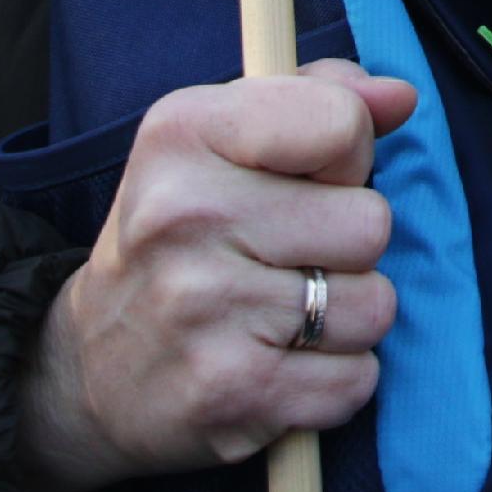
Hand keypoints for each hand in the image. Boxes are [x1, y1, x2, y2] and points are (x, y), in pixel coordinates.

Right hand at [14, 60, 419, 491]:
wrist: (91, 368)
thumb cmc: (183, 234)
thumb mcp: (224, 139)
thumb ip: (321, 99)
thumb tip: (400, 99)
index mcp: (184, 133)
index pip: (342, 124)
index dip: (347, 156)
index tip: (306, 179)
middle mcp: (186, 215)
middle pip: (372, 223)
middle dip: (347, 246)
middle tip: (286, 258)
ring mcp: (206, 308)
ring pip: (374, 306)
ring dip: (346, 318)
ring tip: (281, 314)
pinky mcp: (230, 393)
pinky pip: (356, 379)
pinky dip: (334, 380)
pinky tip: (279, 365)